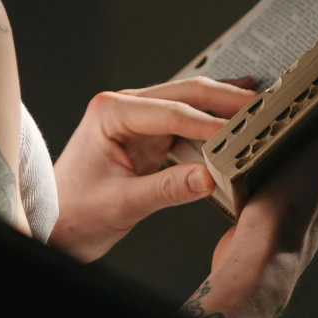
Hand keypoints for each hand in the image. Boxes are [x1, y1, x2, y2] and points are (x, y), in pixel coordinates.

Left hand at [48, 77, 258, 262]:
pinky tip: (235, 121)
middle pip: (185, 94)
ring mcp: (135, 119)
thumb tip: (209, 177)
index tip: (241, 134)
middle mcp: (123, 107)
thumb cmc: (74, 212)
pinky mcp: (145, 135)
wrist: (55, 223)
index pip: (171, 112)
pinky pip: (185, 124)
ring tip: (258, 110)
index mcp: (110, 113)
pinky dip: (211, 124)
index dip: (210, 123)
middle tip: (263, 106)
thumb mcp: (123, 204)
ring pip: (188, 104)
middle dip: (225, 99)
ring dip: (222, 107)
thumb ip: (167, 189)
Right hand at [180, 69, 317, 317]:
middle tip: (312, 78)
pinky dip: (277, 147)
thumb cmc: (293, 208)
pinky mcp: (282, 197)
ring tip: (281, 104)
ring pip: (312, 147)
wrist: (258, 259)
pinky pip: (285, 164)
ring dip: (301, 126)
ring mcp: (309, 189)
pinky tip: (256, 140)